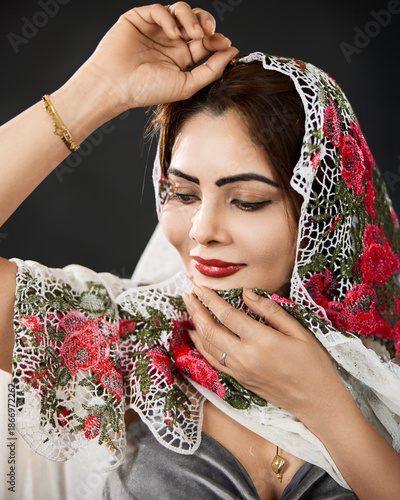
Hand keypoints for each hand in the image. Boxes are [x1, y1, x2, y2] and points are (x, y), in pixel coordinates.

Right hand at [84, 2, 238, 112]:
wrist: (116, 86)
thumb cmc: (147, 90)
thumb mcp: (187, 85)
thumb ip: (211, 70)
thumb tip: (232, 52)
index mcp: (180, 59)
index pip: (204, 43)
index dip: (217, 40)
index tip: (226, 44)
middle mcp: (169, 42)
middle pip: (196, 22)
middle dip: (207, 23)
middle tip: (210, 33)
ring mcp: (155, 29)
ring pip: (180, 11)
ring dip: (191, 19)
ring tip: (193, 34)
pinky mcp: (139, 19)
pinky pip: (160, 10)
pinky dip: (169, 18)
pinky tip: (172, 34)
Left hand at [183, 286, 347, 426]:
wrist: (316, 401)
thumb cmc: (313, 363)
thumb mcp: (298, 331)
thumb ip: (270, 311)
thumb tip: (246, 293)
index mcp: (261, 340)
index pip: (227, 315)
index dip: (210, 299)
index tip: (199, 287)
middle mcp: (245, 356)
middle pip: (210, 329)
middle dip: (196, 310)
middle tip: (187, 294)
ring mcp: (239, 370)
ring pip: (208, 346)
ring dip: (196, 326)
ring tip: (189, 309)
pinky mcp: (239, 380)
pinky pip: (213, 361)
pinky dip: (201, 346)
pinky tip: (196, 335)